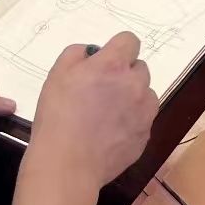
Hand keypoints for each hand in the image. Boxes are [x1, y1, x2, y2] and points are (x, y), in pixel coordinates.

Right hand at [27, 33, 157, 195]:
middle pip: (140, 68)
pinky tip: (110, 134)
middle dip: (125, 74)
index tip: (105, 61)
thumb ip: (77, 53)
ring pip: (146, 94)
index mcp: (113, 65)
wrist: (67, 164)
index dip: (117, 48)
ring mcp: (144, 113)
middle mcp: (135, 85)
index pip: (130, 40)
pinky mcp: (145, 137)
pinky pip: (144, 120)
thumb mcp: (57, 74)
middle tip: (103, 90)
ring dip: (133, 97)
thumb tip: (93, 53)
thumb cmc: (57, 116)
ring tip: (109, 113)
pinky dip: (132, 121)